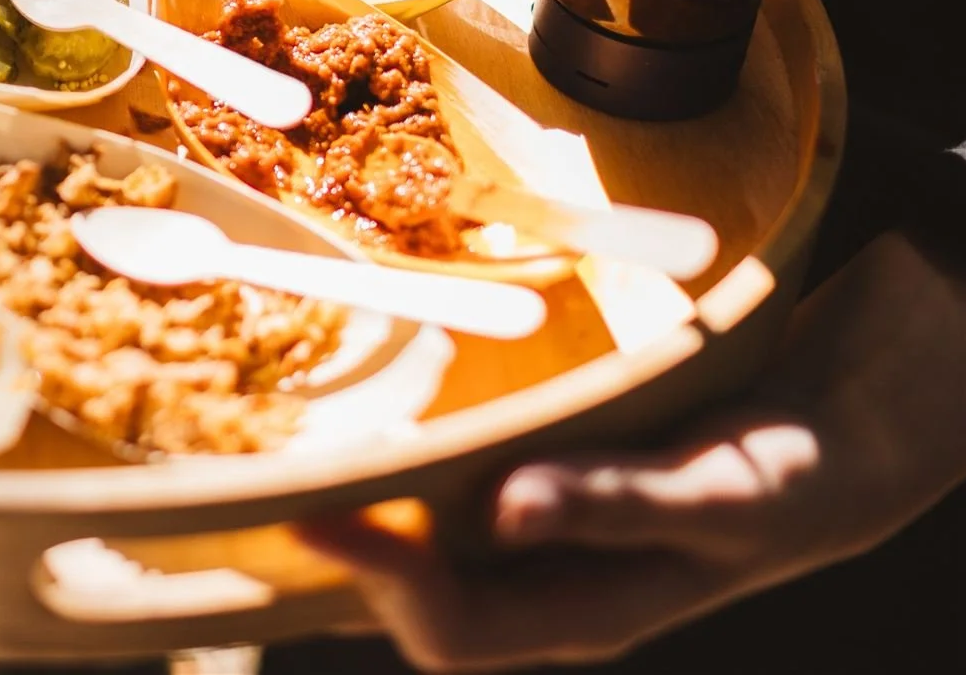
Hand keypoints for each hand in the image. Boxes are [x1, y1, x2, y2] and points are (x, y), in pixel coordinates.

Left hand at [296, 231, 965, 670]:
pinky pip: (430, 508)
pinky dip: (382, 482)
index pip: (443, 627)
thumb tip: (508, 512)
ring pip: (406, 553)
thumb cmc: (768, 480)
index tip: (305, 508)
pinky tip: (347, 434)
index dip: (372, 575)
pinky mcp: (521, 503)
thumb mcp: (709, 495)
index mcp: (574, 614)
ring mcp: (524, 552)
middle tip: (245, 476)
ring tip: (269, 453)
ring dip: (344, 515)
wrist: (816, 455)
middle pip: (400, 599)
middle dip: (329, 552)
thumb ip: (613, 502)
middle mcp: (533, 594)